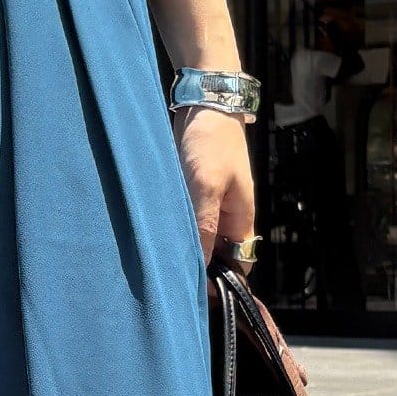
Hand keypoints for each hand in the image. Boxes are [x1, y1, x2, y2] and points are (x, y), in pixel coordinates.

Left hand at [171, 104, 255, 266]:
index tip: (197, 293)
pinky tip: (155, 239)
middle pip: (217, 255)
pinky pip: (185, 221)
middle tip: (170, 282)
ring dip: (182, 250)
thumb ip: (205, 226)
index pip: (239, 265)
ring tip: (159, 265)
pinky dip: (173, 231)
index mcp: (241, 219)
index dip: (223, 282)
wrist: (204, 102)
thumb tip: (201, 266)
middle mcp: (227, 217)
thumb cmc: (212, 142)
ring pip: (199, 239)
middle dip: (198, 269)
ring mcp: (210, 205)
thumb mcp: (206, 187)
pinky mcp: (193, 194)